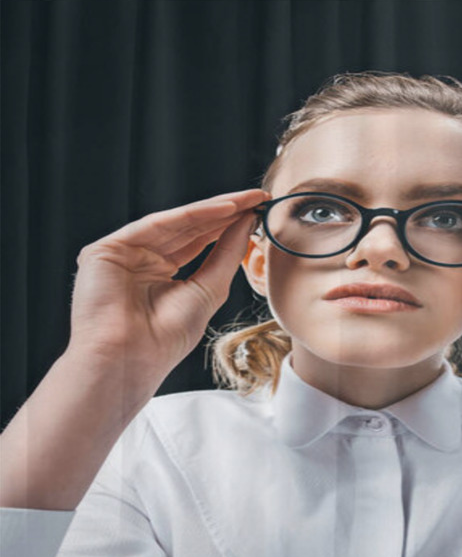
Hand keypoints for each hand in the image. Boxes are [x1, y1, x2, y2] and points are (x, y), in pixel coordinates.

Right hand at [68, 189, 269, 379]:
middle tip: (258, 197)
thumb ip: (227, 254)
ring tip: (246, 200)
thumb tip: (248, 222)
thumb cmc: (167, 337)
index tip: (259, 212)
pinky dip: (191, 215)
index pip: (199, 242)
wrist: (131, 359)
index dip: (229, 226)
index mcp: (160, 274)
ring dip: (213, 209)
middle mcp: (141, 259)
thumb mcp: (209, 289)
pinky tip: (223, 209)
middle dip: (225, 212)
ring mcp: (122, 253)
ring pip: (175, 222)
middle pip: (189, 228)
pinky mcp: (106, 249)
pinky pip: (157, 224)